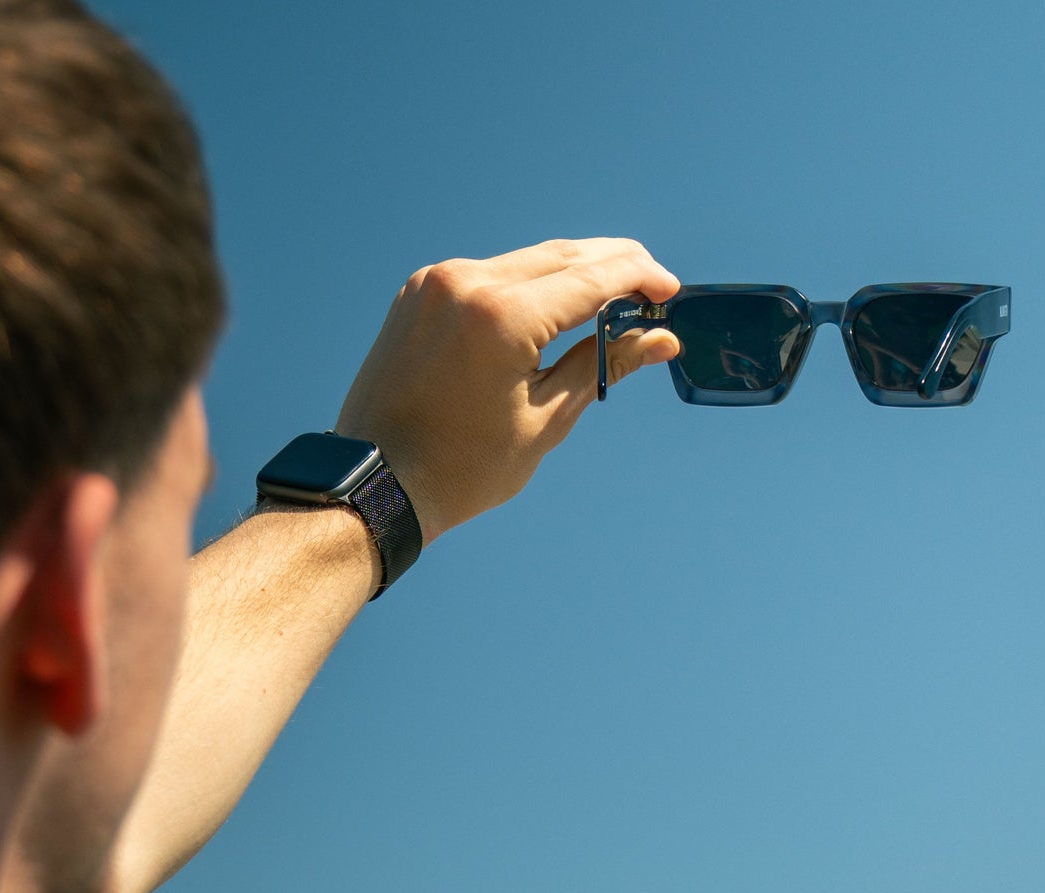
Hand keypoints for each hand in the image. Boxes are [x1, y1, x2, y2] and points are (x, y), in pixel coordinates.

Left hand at [335, 237, 679, 544]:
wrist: (374, 484)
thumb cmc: (460, 469)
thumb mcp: (544, 421)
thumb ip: (603, 366)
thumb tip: (660, 338)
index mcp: (501, 316)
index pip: (591, 277)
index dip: (639, 279)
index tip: (670, 290)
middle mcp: (465, 283)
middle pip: (561, 255)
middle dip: (613, 267)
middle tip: (651, 289)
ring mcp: (435, 283)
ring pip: (525, 260)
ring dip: (571, 274)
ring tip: (608, 301)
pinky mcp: (418, 293)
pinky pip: (488, 274)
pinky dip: (526, 284)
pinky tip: (552, 307)